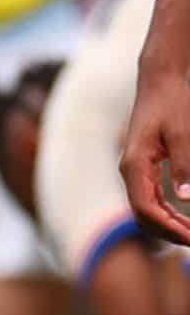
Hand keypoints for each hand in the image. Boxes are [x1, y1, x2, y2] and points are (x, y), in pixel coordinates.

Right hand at [122, 59, 189, 244]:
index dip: (170, 229)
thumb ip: (185, 166)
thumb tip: (186, 199)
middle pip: (143, 216)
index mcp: (134, 164)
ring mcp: (136, 170)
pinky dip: (168, 214)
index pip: (145, 209)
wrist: (161, 81)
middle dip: (170, 233)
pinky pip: (152, 200)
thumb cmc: (173, 103)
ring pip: (146, 210)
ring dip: (169, 226)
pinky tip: (185, 218)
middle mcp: (130, 171)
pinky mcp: (144, 168)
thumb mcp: (182, 133)